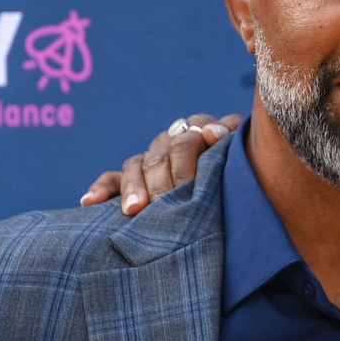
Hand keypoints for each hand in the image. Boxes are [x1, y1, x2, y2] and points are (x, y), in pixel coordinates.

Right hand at [79, 114, 243, 213]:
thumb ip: (232, 144)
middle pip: (160, 155)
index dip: (188, 156)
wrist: (248, 197)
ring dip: (134, 187)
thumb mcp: (248, 160)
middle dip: (162, 182)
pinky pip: (113, 179)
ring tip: (134, 209)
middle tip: (165, 204)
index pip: (189, 137)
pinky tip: (89, 202)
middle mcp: (175, 141)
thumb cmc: (250, 177)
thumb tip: (211, 133)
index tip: (190, 181)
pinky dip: (101, 189)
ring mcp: (154, 160)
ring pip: (137, 166)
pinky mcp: (134, 180)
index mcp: (203, 131)